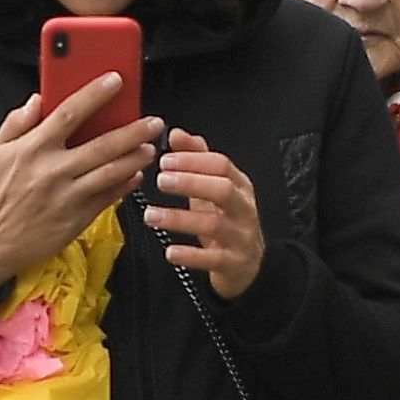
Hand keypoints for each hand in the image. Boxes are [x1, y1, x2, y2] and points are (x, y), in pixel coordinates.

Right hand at [0, 69, 156, 291]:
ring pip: (111, 172)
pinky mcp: (77, 219)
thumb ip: (17, 123)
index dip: (95, 94)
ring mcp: (67, 196)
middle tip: (153, 121)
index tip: (116, 81)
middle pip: (102, 145)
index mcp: (33, 149)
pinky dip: (125, 185)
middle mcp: (53, 171)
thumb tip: (36, 100)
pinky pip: (108, 198)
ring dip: (135, 158)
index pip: (69, 113)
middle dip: (133, 131)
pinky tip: (135, 175)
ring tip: (150, 147)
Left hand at [145, 137, 265, 300]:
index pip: (221, 165)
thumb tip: (177, 134)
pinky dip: (190, 256)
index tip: (165, 159)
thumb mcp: (213, 188)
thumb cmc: (227, 222)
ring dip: (180, 218)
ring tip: (151, 215)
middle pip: (223, 189)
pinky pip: (212, 259)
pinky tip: (169, 251)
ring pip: (214, 224)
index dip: (193, 160)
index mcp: (239, 186)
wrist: (249, 265)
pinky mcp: (233, 263)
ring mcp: (240, 237)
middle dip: (191, 182)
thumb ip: (196, 160)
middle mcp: (243, 208)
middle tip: (160, 180)